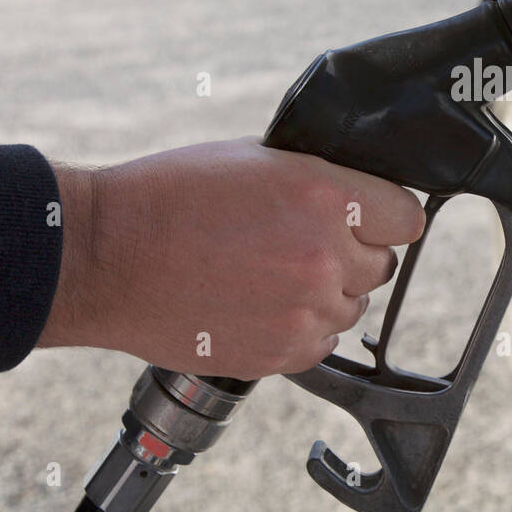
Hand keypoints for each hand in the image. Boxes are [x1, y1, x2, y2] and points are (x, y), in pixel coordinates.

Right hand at [38, 138, 424, 377]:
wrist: (105, 257)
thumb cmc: (168, 197)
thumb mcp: (254, 158)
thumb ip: (317, 179)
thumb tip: (354, 192)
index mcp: (325, 198)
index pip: (406, 217)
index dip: (385, 216)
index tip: (369, 218)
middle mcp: (325, 257)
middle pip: (382, 265)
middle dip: (351, 253)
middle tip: (301, 244)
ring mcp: (304, 311)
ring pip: (353, 307)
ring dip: (325, 294)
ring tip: (270, 274)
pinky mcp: (281, 354)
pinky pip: (321, 343)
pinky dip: (299, 328)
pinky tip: (258, 304)